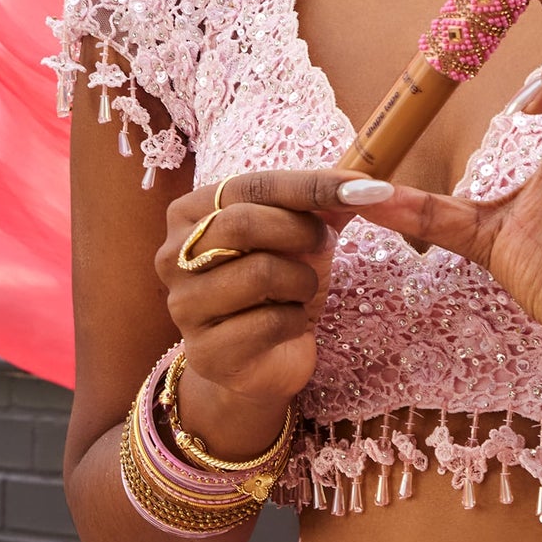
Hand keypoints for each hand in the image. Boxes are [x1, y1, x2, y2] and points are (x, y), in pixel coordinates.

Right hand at [155, 172, 356, 457]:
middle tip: (323, 244)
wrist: (266, 357)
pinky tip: (290, 323)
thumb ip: (325, 202)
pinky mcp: (206, 353)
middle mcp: (172, 256)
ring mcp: (183, 306)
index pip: (251, 186)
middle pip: (244, 223)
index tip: (363, 186)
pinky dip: (296, 319)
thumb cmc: (279, 282)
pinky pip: (268, 323)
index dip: (310, 185)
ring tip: (301, 289)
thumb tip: (368, 184)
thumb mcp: (300, 233)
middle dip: (301, 231)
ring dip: (302, 280)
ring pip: (259, 273)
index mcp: (189, 213)